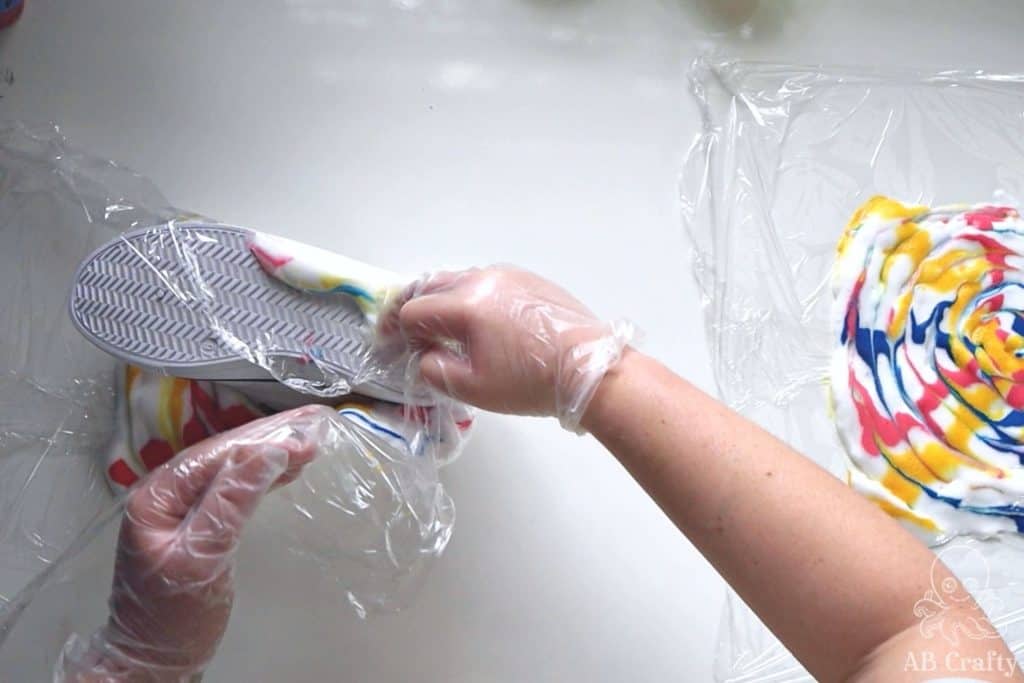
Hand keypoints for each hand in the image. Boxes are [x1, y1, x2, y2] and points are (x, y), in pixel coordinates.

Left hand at [56, 405, 332, 681]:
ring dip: (272, 454)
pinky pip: (233, 490)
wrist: (152, 663)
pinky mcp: (197, 526)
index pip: (218, 453)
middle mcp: (166, 493)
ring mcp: (181, 509)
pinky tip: (286, 469)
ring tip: (312, 442)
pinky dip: (262, 477)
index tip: (307, 433)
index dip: (264, 440)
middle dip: (272, 439)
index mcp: (157, 494)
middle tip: (317, 425)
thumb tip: (267, 456)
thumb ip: (231, 504)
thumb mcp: (203, 558)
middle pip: (226, 455)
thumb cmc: (171, 618)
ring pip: (232, 469)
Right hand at [387, 266, 630, 430]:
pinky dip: (470, 297)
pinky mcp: (528, 280)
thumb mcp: (474, 388)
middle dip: (412, 307)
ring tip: (439, 327)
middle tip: (405, 331)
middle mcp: (484, 280)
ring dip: (441, 300)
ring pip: (459, 279)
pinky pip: (486, 282)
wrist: (590, 369)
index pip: (413, 310)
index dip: (395, 329)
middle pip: (431, 285)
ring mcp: (509, 275)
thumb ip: (436, 370)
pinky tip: (476, 321)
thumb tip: (425, 356)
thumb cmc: (531, 382)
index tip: (390, 344)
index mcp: (466, 304)